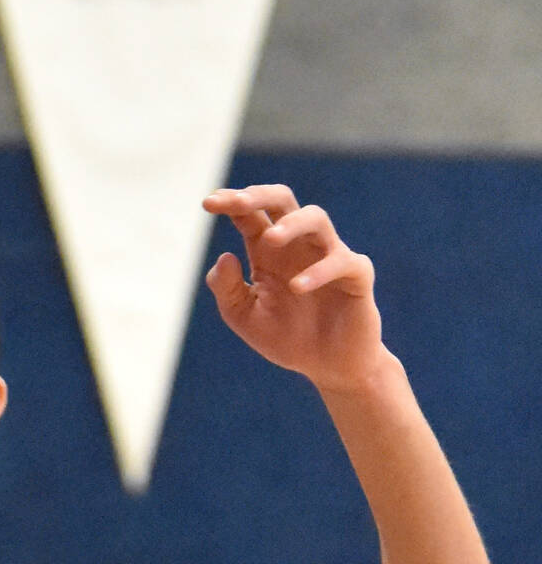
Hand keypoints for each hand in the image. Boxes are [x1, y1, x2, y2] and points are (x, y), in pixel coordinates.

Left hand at [203, 185, 386, 393]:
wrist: (328, 368)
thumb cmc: (285, 337)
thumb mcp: (243, 316)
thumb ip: (227, 289)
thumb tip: (225, 255)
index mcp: (267, 251)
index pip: (249, 214)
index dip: (230, 202)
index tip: (207, 204)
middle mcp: (297, 246)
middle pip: (282, 200)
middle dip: (259, 195)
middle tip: (237, 203)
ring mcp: (328, 256)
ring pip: (315, 218)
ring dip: (291, 223)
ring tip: (269, 239)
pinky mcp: (356, 277)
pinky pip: (343, 261)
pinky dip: (319, 271)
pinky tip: (297, 288)